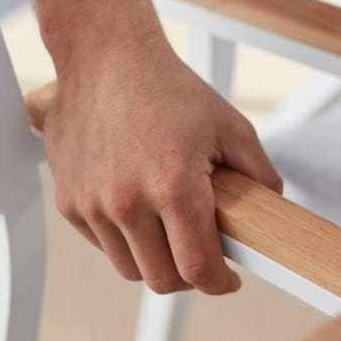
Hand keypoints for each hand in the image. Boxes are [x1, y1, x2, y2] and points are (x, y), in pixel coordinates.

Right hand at [44, 26, 281, 294]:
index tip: (229, 278)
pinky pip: (102, 244)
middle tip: (203, 255)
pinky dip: (124, 240)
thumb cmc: (170, 88)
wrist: (106, 58)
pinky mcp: (69, 201)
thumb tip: (272, 210)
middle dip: (190, 276)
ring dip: (156, 259)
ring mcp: (93, 204)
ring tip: (171, 228)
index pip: (198, 269)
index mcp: (173, 187)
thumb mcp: (230, 126)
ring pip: (129, 267)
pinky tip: (140, 209)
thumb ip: (259, 174)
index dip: (220, 283)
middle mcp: (127, 203)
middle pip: (162, 280)